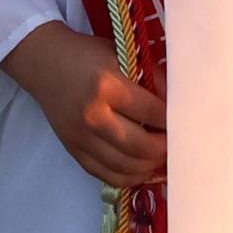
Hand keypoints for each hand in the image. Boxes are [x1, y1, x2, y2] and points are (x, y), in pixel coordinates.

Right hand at [1, 21, 165, 187]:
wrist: (45, 63)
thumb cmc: (88, 56)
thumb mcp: (122, 55)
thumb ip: (150, 78)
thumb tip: (178, 103)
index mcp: (107, 87)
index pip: (151, 112)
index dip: (173, 120)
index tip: (187, 120)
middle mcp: (92, 116)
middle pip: (139, 146)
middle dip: (164, 148)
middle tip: (178, 143)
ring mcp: (80, 137)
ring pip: (123, 166)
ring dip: (149, 166)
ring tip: (163, 157)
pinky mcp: (72, 150)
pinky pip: (104, 174)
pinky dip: (127, 177)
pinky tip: (141, 169)